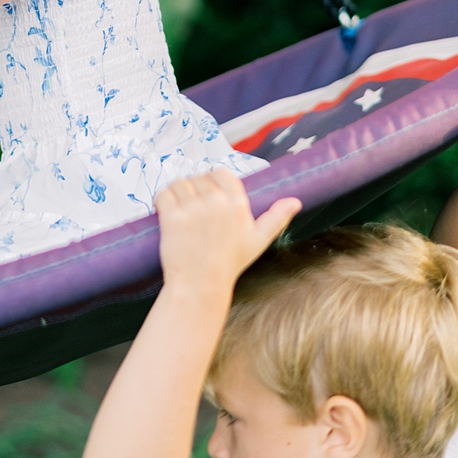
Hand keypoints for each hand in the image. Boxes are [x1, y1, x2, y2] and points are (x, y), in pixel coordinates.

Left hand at [153, 169, 299, 297]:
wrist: (201, 283)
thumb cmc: (229, 263)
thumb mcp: (259, 240)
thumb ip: (277, 218)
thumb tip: (296, 202)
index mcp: (237, 204)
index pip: (221, 173)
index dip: (211, 181)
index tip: (207, 195)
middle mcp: (216, 202)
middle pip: (197, 178)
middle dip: (193, 190)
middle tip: (193, 211)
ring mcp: (193, 209)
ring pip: (178, 183)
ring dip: (176, 194)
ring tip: (180, 212)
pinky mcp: (172, 216)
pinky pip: (163, 194)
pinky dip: (161, 200)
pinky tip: (166, 213)